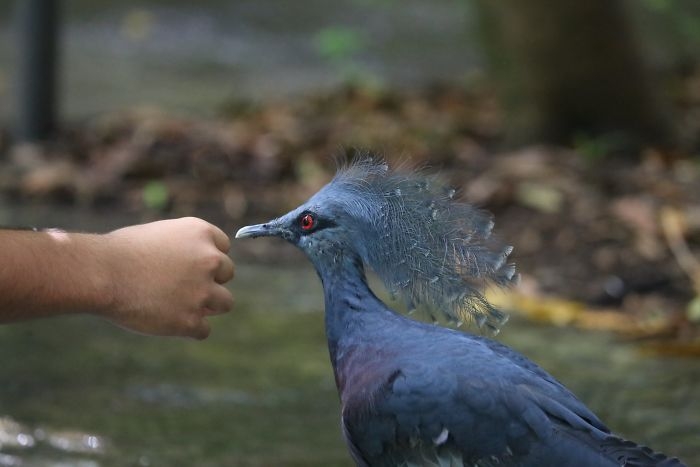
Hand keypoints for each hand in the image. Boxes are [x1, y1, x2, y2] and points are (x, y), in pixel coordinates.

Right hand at [101, 217, 233, 338]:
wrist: (101, 273)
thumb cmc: (121, 251)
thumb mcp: (160, 234)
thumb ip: (185, 247)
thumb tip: (199, 264)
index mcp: (201, 233)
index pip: (224, 247)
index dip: (206, 258)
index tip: (188, 265)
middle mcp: (209, 260)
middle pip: (227, 274)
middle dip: (209, 280)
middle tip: (180, 286)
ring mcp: (202, 292)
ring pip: (225, 303)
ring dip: (207, 305)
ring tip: (178, 305)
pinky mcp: (190, 320)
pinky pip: (203, 330)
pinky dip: (188, 329)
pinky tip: (168, 321)